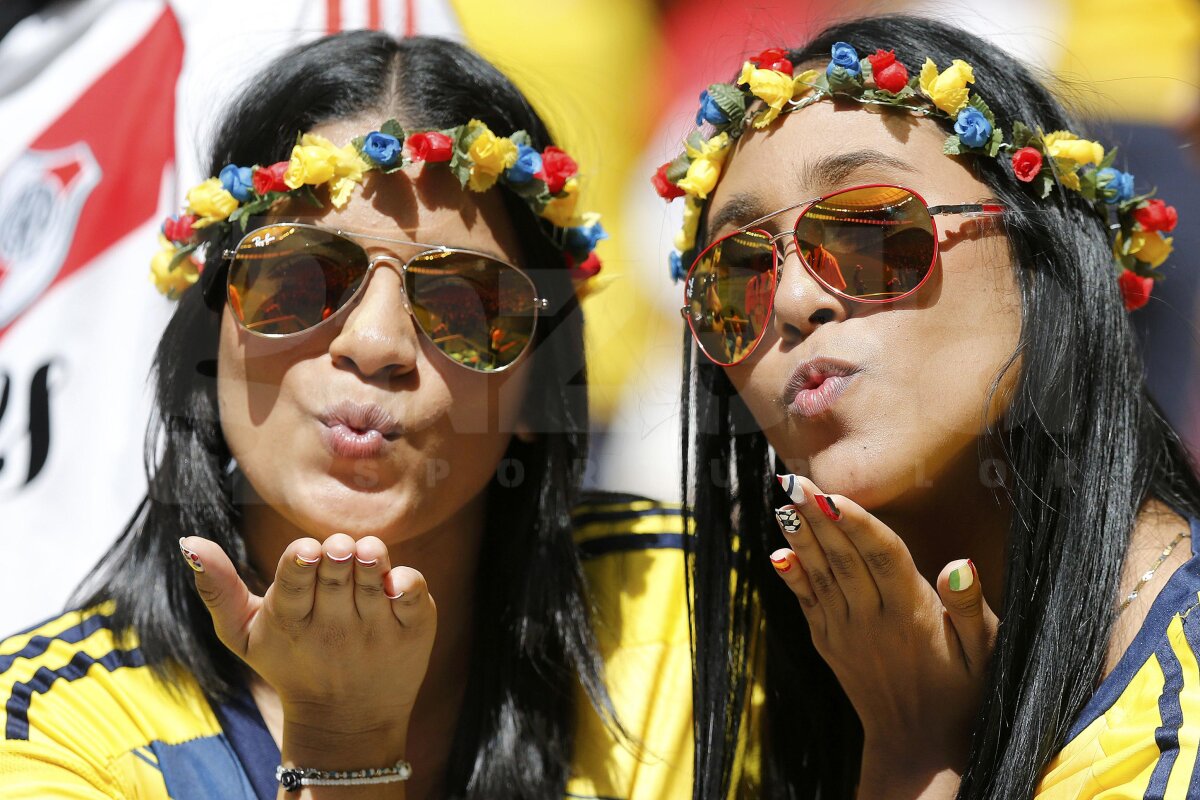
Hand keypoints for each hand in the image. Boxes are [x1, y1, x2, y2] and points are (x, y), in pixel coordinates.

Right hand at [178, 533, 435, 764]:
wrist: (345, 719)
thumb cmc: (290, 662)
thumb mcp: (243, 634)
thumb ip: (217, 588)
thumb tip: (188, 539)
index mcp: (291, 620)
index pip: (294, 584)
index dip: (300, 563)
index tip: (305, 550)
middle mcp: (334, 624)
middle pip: (336, 574)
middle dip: (337, 553)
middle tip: (336, 548)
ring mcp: (376, 627)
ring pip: (375, 578)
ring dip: (372, 559)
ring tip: (367, 552)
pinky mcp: (412, 629)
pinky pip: (413, 594)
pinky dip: (407, 581)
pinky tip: (395, 580)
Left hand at [769, 474, 997, 795]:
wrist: (917, 748)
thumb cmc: (962, 693)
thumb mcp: (984, 653)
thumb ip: (969, 607)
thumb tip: (959, 563)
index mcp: (912, 615)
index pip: (882, 556)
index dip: (857, 523)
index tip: (833, 494)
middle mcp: (872, 620)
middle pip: (842, 557)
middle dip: (816, 515)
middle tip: (791, 479)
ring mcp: (845, 632)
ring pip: (820, 574)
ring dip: (799, 535)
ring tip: (781, 500)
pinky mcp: (829, 643)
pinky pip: (807, 603)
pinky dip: (793, 575)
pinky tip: (777, 550)